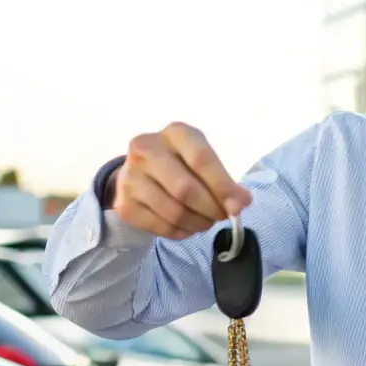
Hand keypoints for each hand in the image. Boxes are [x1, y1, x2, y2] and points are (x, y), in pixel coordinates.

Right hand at [111, 122, 252, 238]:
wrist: (139, 175)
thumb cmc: (181, 165)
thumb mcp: (203, 163)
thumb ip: (223, 181)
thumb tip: (241, 203)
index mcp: (175, 133)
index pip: (201, 160)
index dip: (222, 186)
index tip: (239, 206)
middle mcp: (147, 149)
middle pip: (185, 189)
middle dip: (211, 208)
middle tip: (222, 216)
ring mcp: (131, 176)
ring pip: (174, 212)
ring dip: (198, 223)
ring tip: (206, 222)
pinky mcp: (125, 204)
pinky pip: (161, 227)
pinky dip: (182, 232)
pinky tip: (188, 226)